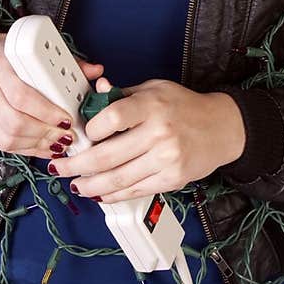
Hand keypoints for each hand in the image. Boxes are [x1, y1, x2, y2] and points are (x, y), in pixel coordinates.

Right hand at [0, 29, 105, 159]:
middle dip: (45, 133)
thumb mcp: (30, 50)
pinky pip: (0, 144)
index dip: (47, 112)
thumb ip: (64, 61)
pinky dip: (25, 149)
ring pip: (6, 138)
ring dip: (37, 145)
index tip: (67, 118)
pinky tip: (41, 147)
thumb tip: (95, 71)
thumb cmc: (2, 53)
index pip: (21, 95)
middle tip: (66, 135)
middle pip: (14, 121)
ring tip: (57, 143)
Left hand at [53, 77, 246, 202]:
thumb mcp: (154, 89)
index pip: (111, 119)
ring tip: (75, 185)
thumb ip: (123, 96)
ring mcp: (166, 159)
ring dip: (90, 185)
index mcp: (152, 106)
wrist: (223, 128)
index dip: (90, 130)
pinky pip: (135, 190)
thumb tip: (95, 93)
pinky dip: (114, 194)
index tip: (82, 134)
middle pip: (108, 155)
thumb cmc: (185, 106)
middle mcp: (159, 133)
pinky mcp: (172, 179)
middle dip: (77, 165)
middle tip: (60, 167)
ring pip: (118, 179)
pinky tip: (100, 193)